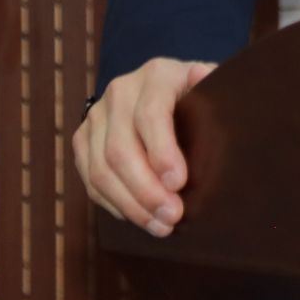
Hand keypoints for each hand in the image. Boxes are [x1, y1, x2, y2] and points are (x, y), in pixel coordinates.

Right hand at [72, 57, 216, 236]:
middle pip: (120, 148)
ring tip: (160, 225)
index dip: (162, 151)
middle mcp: (121, 91)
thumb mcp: (215, 88)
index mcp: (157, 74)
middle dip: (145, 189)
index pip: (151, 114)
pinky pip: (90, 180)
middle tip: (172, 216)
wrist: (173, 91)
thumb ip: (215, 90)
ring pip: (100, 169)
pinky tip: (140, 217)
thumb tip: (204, 79)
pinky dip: (115, 204)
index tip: (179, 183)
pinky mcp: (84, 140)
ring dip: (130, 204)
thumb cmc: (203, 96)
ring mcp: (97, 115)